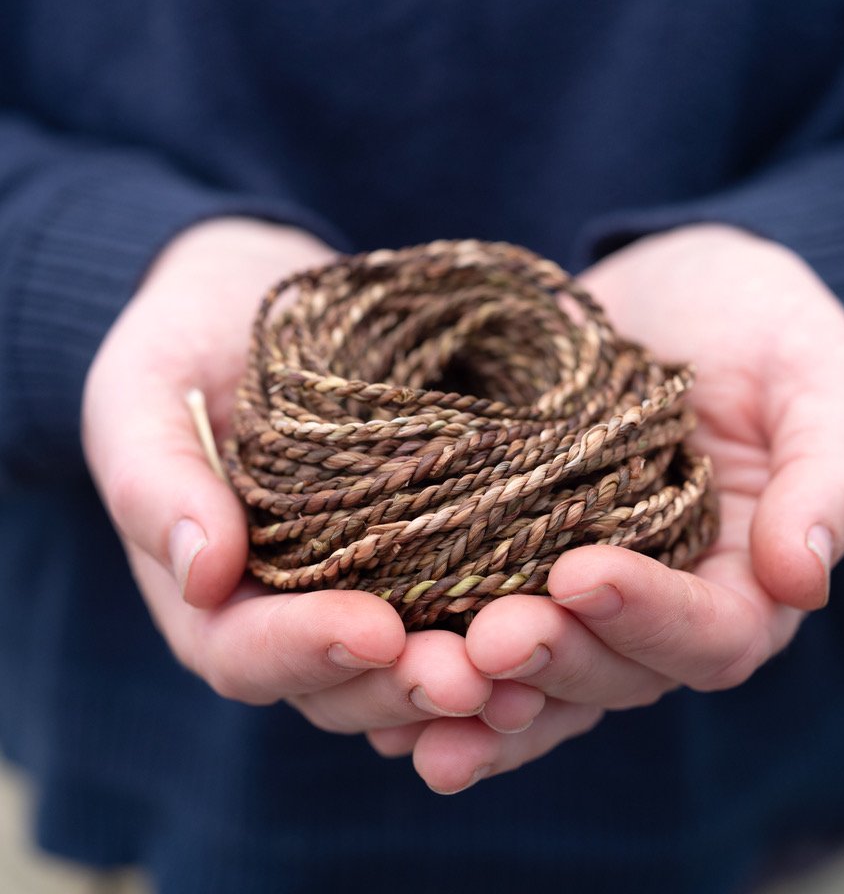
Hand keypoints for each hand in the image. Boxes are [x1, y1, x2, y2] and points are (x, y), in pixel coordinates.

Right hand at [82, 218, 499, 736]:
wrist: (261, 302)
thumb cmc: (191, 340)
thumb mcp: (145, 390)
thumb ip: (155, 480)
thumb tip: (202, 572)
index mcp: (210, 591)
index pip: (245, 652)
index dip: (305, 652)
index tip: (374, 629)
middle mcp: (291, 608)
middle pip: (340, 684)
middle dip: (402, 686)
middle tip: (472, 676)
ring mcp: (363, 586)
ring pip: (408, 667)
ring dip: (464, 683)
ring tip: (524, 675)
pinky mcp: (425, 553)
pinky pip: (459, 611)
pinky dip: (498, 633)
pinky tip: (553, 630)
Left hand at [376, 223, 843, 790]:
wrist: (674, 291)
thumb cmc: (761, 324)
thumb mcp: (816, 378)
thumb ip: (827, 477)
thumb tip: (804, 580)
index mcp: (746, 579)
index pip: (713, 634)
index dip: (650, 617)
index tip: (582, 573)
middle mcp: (661, 606)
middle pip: (615, 673)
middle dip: (551, 659)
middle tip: (485, 639)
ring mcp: (584, 593)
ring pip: (542, 677)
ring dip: (482, 696)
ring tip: (420, 688)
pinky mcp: (515, 562)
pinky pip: (483, 635)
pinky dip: (442, 674)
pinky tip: (384, 699)